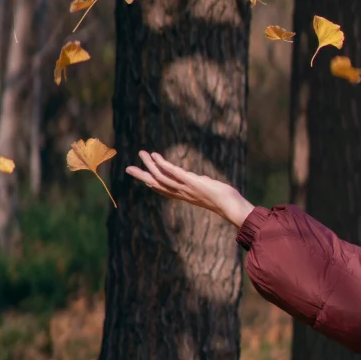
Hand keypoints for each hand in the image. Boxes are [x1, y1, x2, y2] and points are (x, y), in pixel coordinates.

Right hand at [126, 150, 255, 229]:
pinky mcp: (191, 181)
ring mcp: (185, 187)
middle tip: (128, 168)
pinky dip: (163, 164)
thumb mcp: (209, 191)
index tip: (142, 177)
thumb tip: (203, 181)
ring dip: (150, 164)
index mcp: (185, 195)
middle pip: (157, 184)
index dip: (152, 184)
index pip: (164, 190)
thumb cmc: (225, 200)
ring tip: (142, 153)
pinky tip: (156, 156)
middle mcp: (182, 192)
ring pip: (161, 176)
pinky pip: (174, 172)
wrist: (232, 206)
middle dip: (142, 175)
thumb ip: (203, 185)